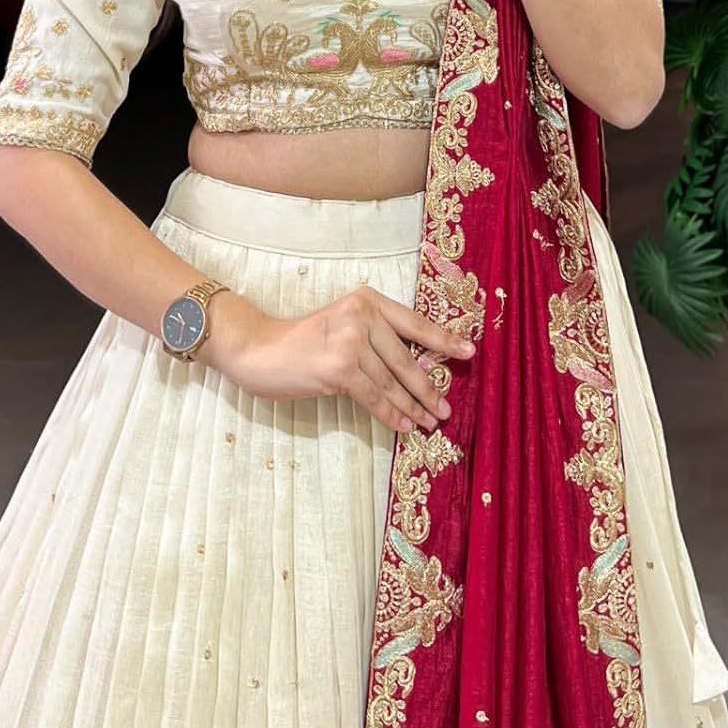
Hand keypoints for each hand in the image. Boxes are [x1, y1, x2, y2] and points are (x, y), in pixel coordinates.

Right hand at [208, 286, 474, 433]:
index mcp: (367, 300)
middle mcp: (361, 315)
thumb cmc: (301, 342)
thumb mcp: (342, 326)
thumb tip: (415, 368)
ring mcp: (350, 340)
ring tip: (430, 422)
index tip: (469, 352)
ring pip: (392, 382)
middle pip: (406, 358)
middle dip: (428, 388)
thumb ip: (374, 337)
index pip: (413, 322)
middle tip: (445, 409)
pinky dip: (391, 415)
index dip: (443, 339)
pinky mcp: (339, 368)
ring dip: (413, 407)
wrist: (258, 349)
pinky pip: (374, 398)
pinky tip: (404, 427)